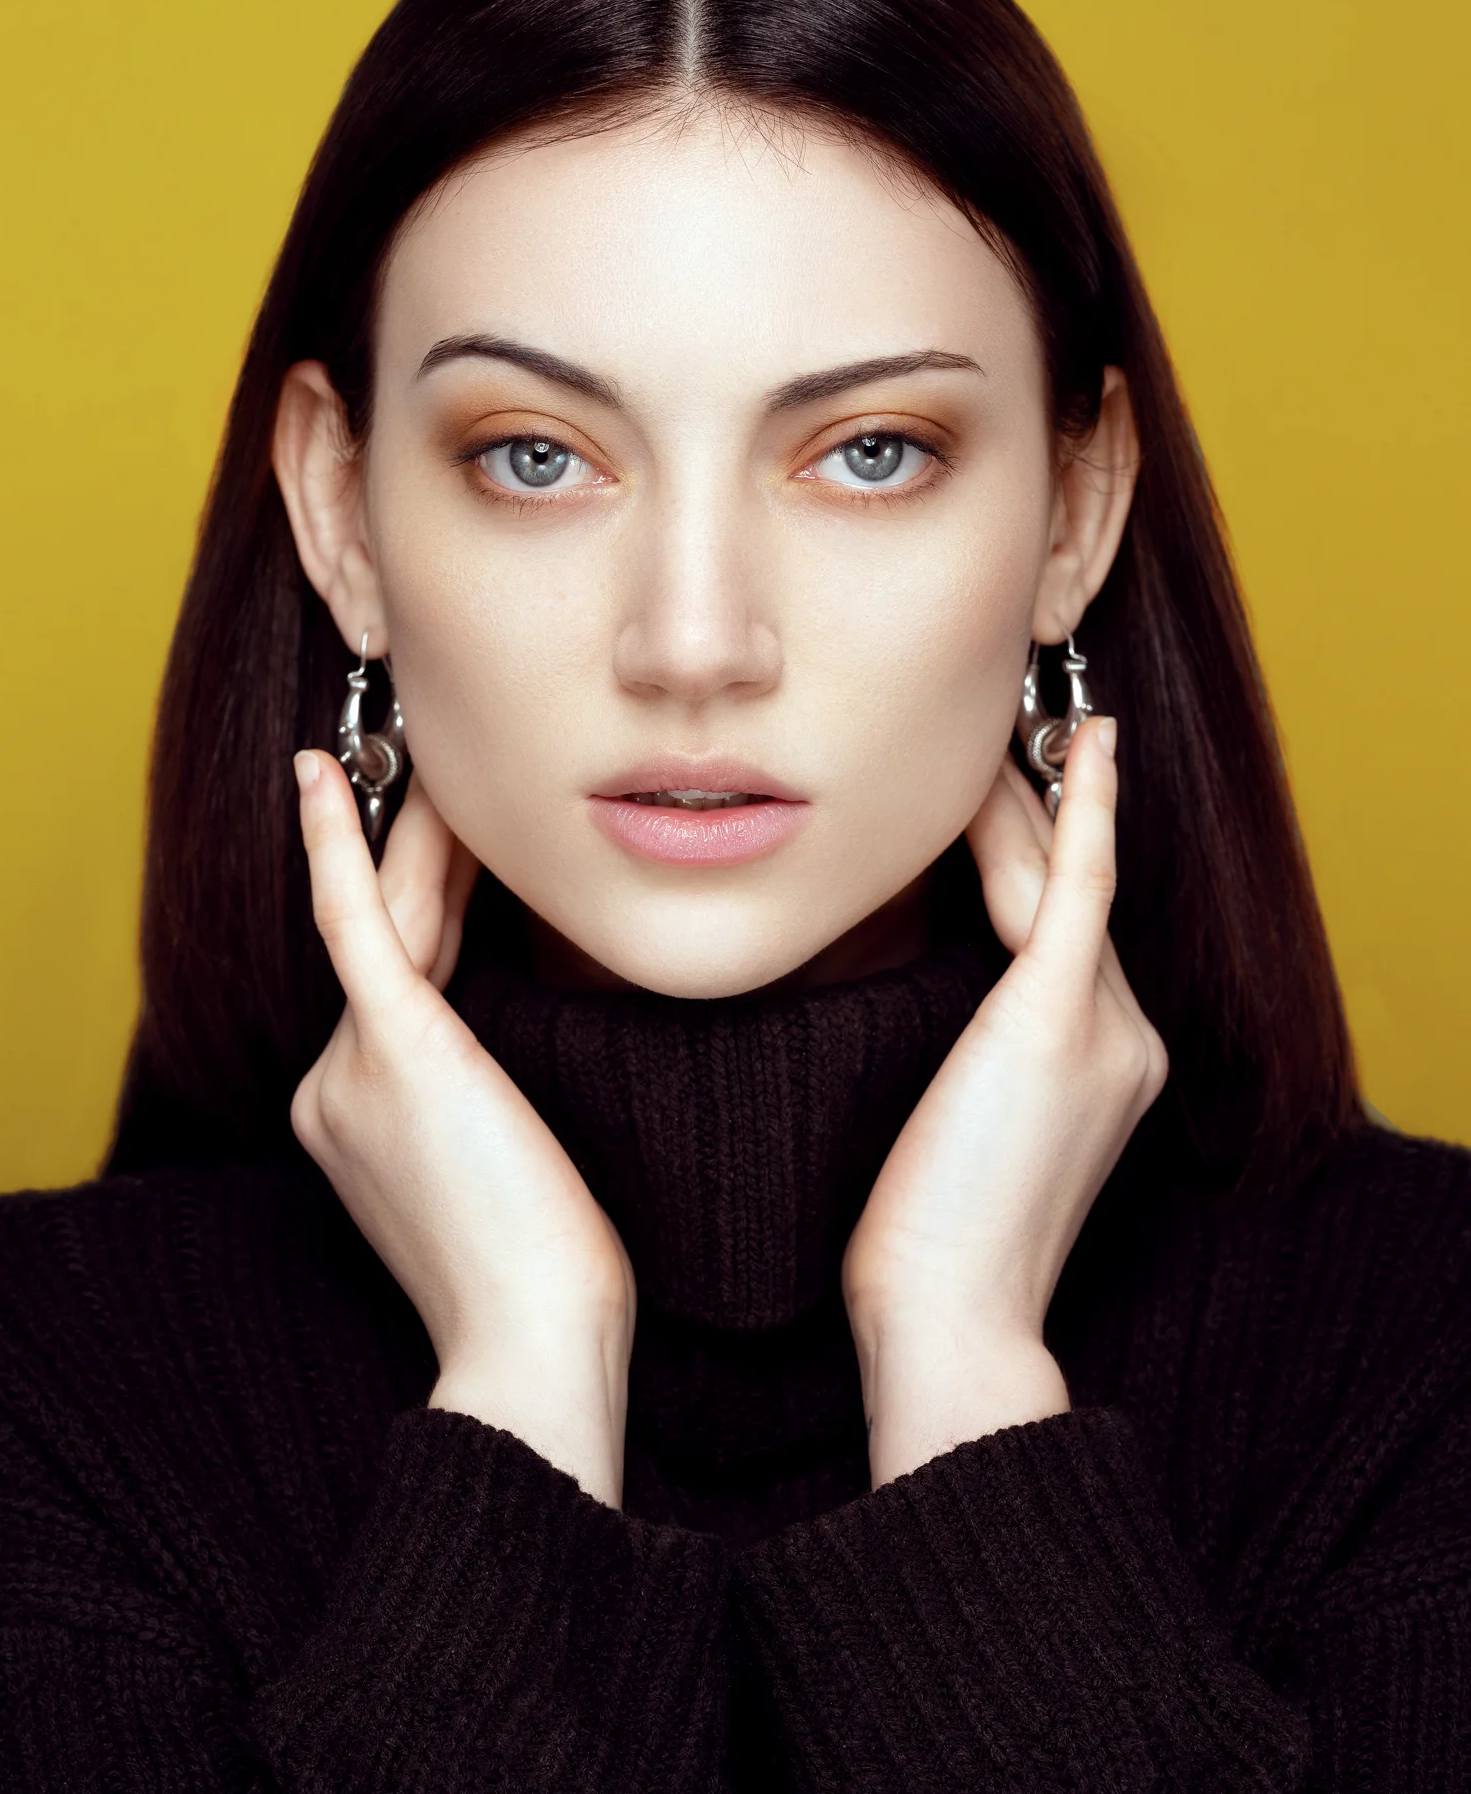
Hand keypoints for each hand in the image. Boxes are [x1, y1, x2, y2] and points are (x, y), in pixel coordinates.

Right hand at [291, 751, 635, 1506]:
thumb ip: (489, 1097)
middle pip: (392, 935)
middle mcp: (335, 1086)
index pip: (405, 976)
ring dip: (413, 832)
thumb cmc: (550, 1275)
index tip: (461, 840)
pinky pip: (356, 925)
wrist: (533, 1343)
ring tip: (432, 752)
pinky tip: (322, 778)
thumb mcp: (513, 1166)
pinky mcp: (389, 1052)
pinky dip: (335, 847)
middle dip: (417, 847)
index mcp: (362, 1113)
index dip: (433, 896)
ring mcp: (349, 1069)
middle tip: (437, 759)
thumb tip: (521, 1057)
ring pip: (389, 918)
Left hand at [842, 718, 1167, 1486]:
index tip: (1002, 800)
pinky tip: (1088, 746)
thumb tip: (918, 1007)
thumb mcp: (960, 1131)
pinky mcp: (1059, 1020)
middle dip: (1032, 810)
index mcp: (1105, 1063)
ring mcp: (1106, 1026)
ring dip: (1026, 802)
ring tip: (1003, 729)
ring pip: (1061, 879)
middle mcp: (1127, 1036)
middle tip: (1000, 731)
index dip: (1039, 852)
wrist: (951, 1316)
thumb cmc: (928, 1243)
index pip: (1066, 927)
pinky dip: (1087, 813)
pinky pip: (1079, 889)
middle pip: (1068, 891)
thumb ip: (971, 1059)